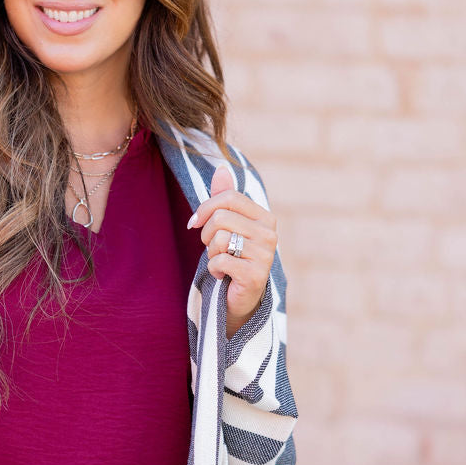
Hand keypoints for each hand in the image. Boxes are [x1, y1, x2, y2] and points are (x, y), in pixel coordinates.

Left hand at [188, 166, 276, 337]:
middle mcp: (270, 234)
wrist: (239, 297)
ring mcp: (265, 256)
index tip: (195, 223)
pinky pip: (220, 261)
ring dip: (210, 254)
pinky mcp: (255, 276)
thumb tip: (221, 167)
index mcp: (265, 217)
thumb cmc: (232, 257)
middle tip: (212, 249)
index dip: (205, 208)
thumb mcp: (227, 225)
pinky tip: (222, 275)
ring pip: (219, 239)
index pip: (229, 197)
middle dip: (206, 235)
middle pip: (221, 218)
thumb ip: (223, 198)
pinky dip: (213, 270)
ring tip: (220, 262)